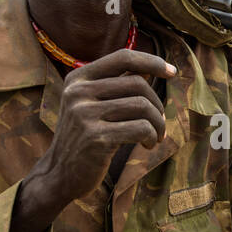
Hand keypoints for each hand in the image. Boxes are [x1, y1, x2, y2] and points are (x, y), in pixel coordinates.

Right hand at [10, 49, 173, 231]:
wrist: (59, 174)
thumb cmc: (84, 137)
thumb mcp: (90, 104)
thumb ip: (113, 86)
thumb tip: (151, 69)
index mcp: (78, 78)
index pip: (123, 57)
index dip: (151, 61)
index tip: (172, 72)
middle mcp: (78, 92)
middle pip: (138, 84)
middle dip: (157, 104)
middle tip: (160, 123)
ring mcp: (85, 114)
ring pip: (143, 106)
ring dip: (158, 124)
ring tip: (156, 137)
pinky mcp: (96, 138)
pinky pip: (141, 128)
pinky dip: (152, 137)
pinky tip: (148, 145)